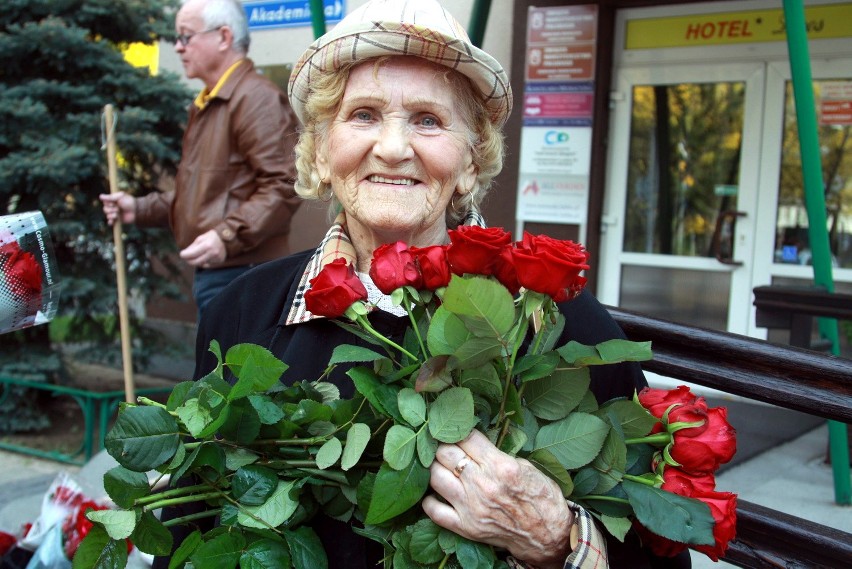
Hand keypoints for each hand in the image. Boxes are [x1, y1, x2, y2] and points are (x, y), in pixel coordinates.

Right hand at [99, 192, 135, 224]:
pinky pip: (110, 222)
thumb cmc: (129, 202)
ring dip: (112, 215)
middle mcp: (113, 207)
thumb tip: (100, 196)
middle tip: (118, 209)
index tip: (114, 203)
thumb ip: (110, 197)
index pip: (104, 202)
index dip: (108, 203)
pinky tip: (112, 221)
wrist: (136, 211)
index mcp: (113, 201)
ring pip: (107, 216)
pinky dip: (110, 222)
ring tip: (118, 214)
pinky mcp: (117, 220)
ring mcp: (115, 214)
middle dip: (111, 209)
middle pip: (105, 209)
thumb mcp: (120, 197)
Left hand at [179, 229, 226, 267]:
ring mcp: (216, 259)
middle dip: (188, 260)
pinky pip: (207, 265)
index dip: (184, 255)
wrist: (227, 239)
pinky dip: (203, 262)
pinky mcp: (219, 262)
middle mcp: (212, 253)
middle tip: (185, 258)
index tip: (181, 254)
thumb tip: (184, 254)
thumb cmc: (212, 237)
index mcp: (207, 246)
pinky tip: (205, 256)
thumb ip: (192, 247)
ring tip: (196, 255)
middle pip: (195, 262)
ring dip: (196, 261)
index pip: (191, 254)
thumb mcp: (200, 238)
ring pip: (201, 264)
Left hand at [423, 430, 573, 568]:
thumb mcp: (526, 466)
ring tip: (441, 467)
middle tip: (447, 447)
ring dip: (435, 468)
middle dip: (444, 446)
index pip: (466, 437)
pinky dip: (429, 500)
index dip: (460, 431)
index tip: (458, 431)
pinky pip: (434, 511)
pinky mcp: (466, 527)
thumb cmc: (541, 498)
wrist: (547, 535)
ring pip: (435, 477)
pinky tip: (435, 492)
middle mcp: (483, 485)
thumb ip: (498, 454)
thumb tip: (474, 442)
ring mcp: (472, 508)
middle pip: (445, 454)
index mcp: (500, 466)